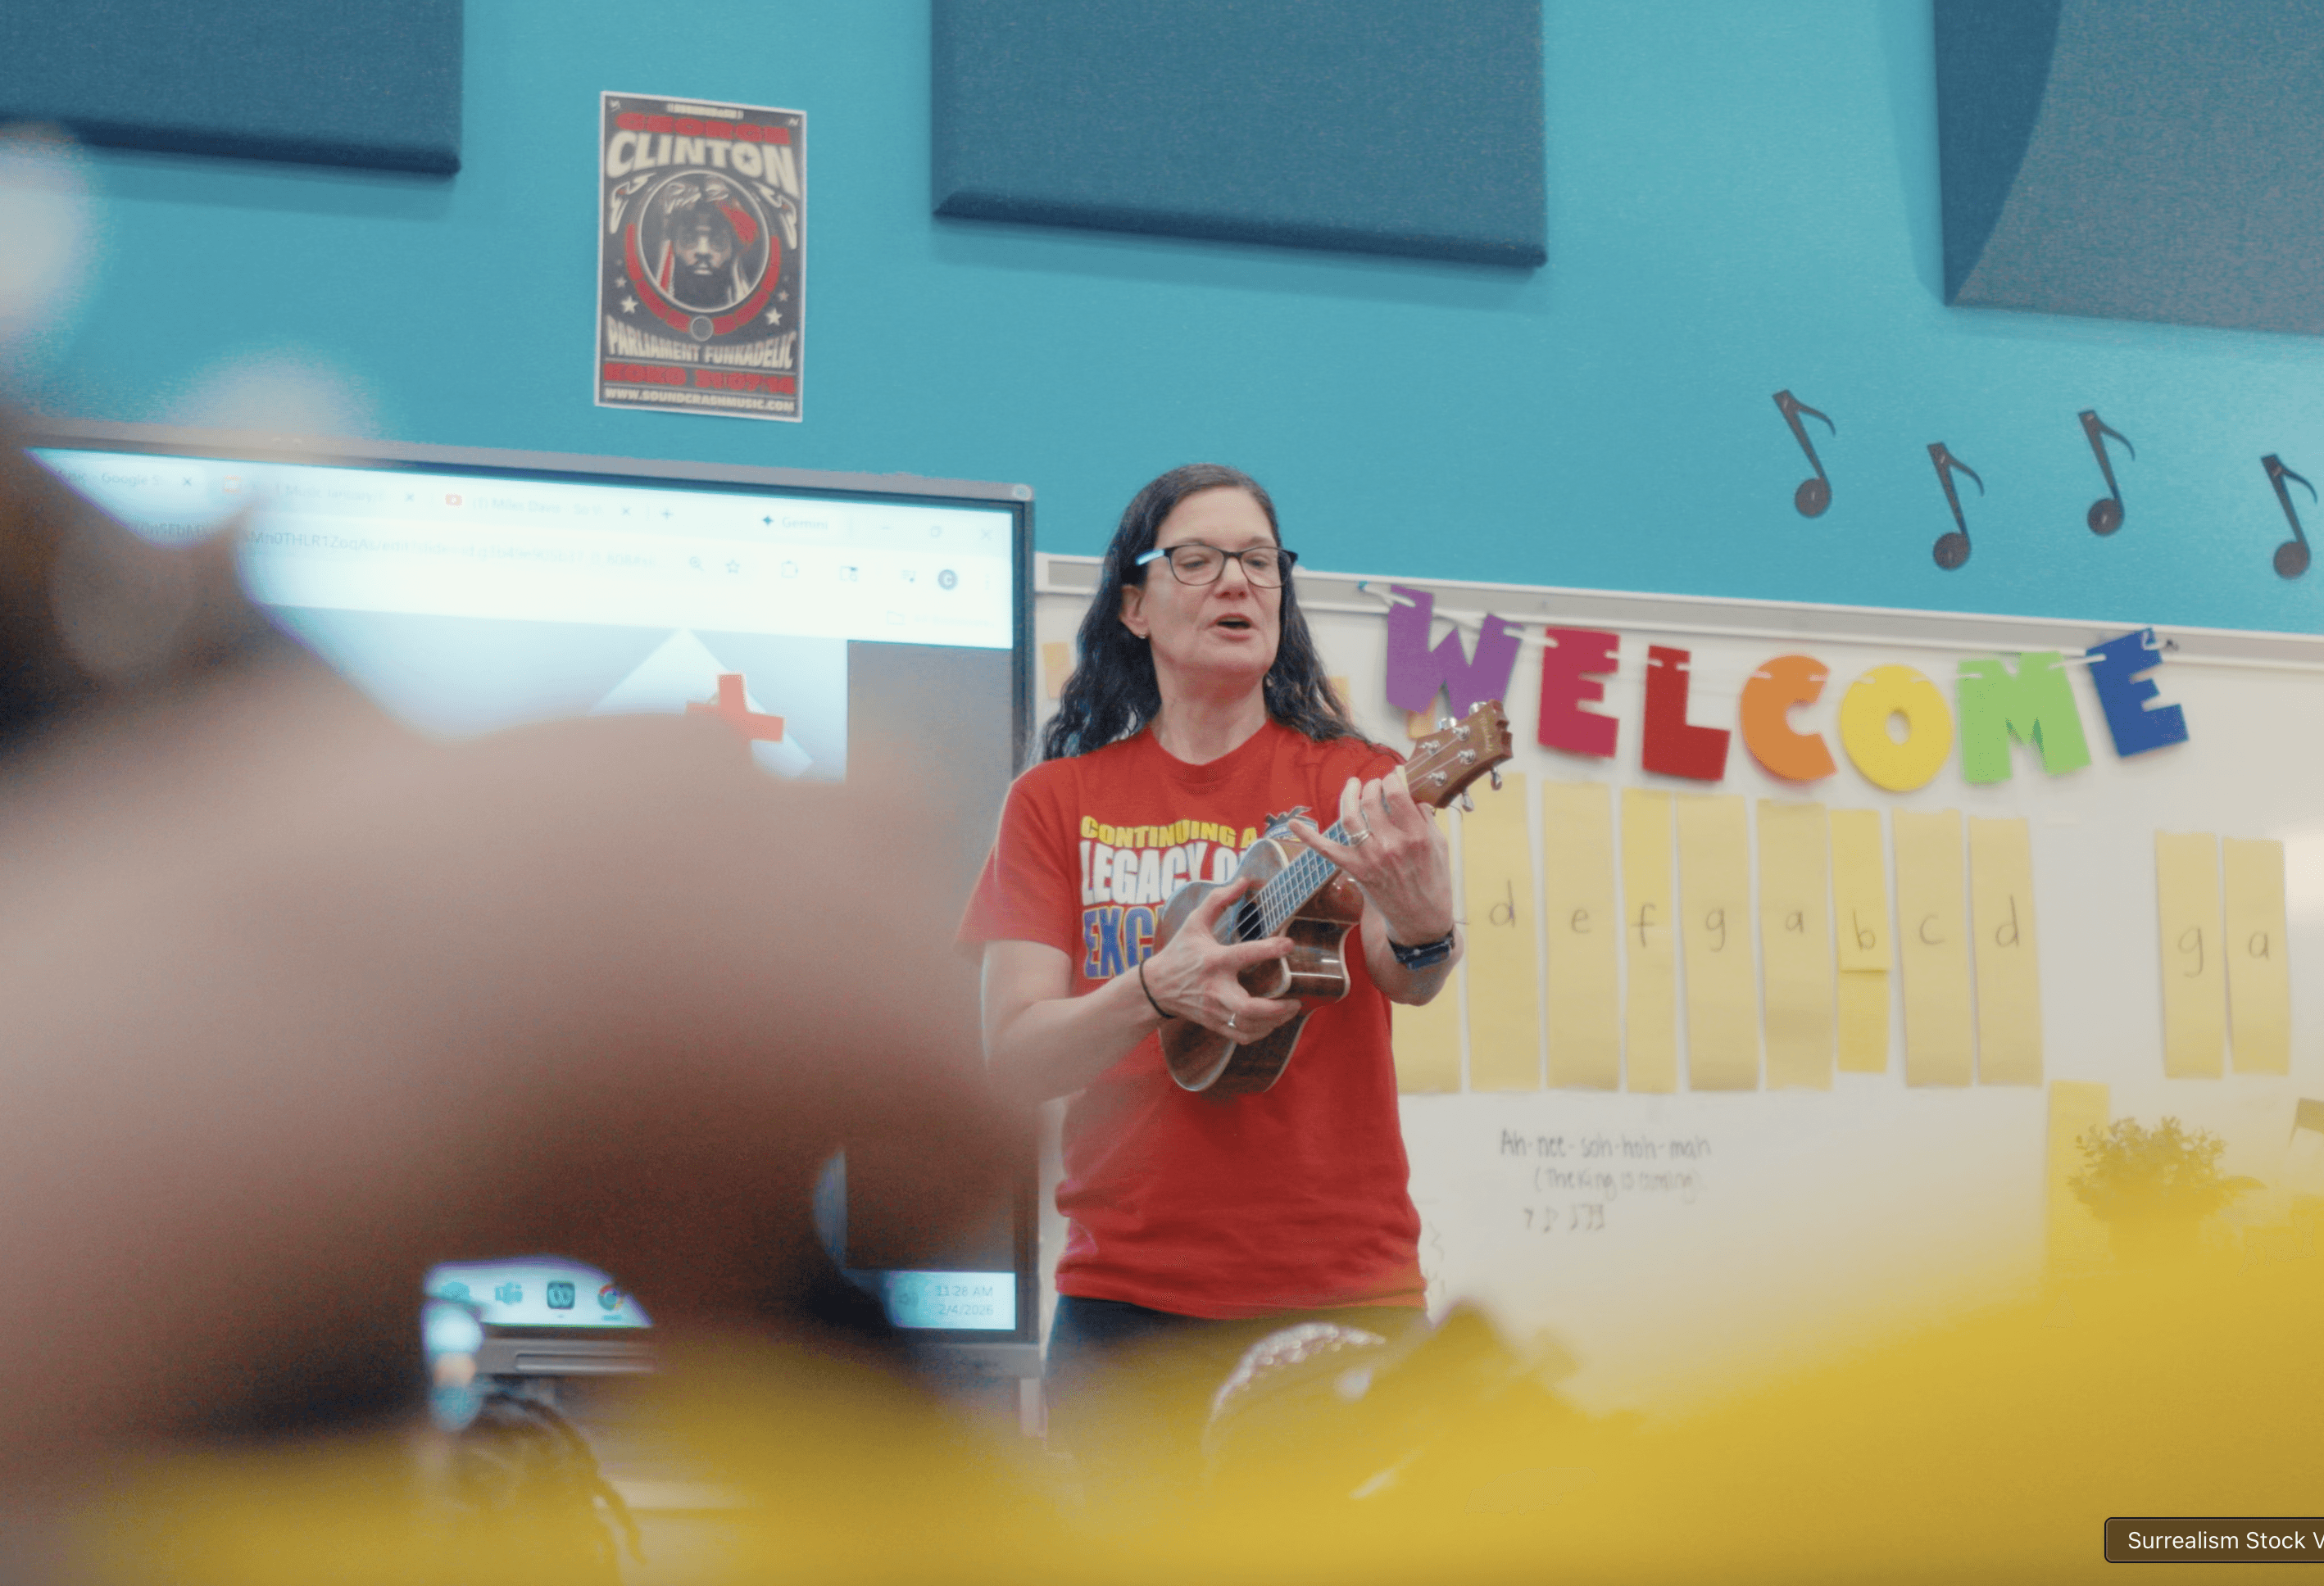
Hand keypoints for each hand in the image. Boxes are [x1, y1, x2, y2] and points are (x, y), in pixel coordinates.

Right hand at [1138, 876, 1300, 1041]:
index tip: (1289, 944)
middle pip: (1248, 1008)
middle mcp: (1216, 989)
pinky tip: (1272, 1022)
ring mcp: (1215, 1010)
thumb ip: (1218, 899)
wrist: (1156, 987)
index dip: (1270, 949)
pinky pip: (1242, 1036)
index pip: (1245, 955)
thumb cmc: (1179, 952)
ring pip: (1248, 1027)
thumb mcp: (1194, 922)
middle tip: (1295, 999)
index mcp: (1214, 961)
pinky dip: (1261, 1033)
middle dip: (1276, 1008)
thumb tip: (1244, 880)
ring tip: (1290, 1009)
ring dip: (1274, 1022)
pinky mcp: (1215, 1024)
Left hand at [1291, 767, 1453, 944]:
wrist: (1421, 921)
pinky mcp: (1356, 870)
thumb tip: (1413, 797)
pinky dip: (1308, 837)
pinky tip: (1293, 823)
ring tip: (1353, 786)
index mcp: (1416, 836)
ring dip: (1348, 795)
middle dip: (1370, 786)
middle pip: (1371, 801)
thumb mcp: (1441, 847)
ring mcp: (1370, 858)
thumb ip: (1426, 819)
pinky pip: (1327, 850)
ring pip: (1350, 816)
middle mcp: (1391, 845)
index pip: (1396, 794)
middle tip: (1373, 784)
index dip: (1391, 779)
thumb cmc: (1434, 883)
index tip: (1391, 778)